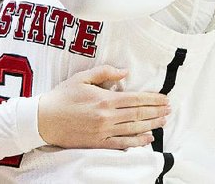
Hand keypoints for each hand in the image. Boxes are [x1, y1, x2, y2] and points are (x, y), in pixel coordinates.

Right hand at [36, 65, 169, 149]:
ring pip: (134, 128)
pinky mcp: (99, 143)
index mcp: (104, 99)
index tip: (164, 98)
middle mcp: (107, 116)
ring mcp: (104, 131)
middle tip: (169, 109)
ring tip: (163, 121)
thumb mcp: (81, 78)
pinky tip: (148, 137)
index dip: (152, 99)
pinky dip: (138, 141)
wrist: (45, 119)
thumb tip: (124, 71)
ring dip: (151, 124)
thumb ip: (104, 73)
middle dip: (156, 111)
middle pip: (138, 114)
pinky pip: (123, 143)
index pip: (135, 99)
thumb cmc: (61, 97)